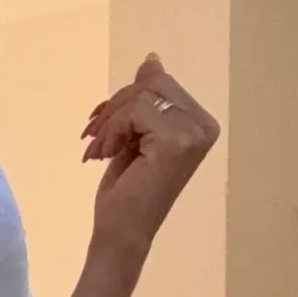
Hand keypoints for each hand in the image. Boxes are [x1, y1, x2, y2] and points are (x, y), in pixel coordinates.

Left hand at [81, 53, 219, 265]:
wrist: (121, 235)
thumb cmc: (126, 194)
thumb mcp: (134, 136)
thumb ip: (145, 101)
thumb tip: (152, 61)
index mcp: (200, 123)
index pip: (160, 84)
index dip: (124, 99)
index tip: (99, 125)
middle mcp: (204, 126)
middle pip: (152, 84)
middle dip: (115, 107)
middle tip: (93, 137)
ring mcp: (193, 134)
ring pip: (141, 96)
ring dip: (108, 122)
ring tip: (97, 151)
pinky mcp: (175, 142)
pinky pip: (135, 112)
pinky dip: (111, 131)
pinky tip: (104, 156)